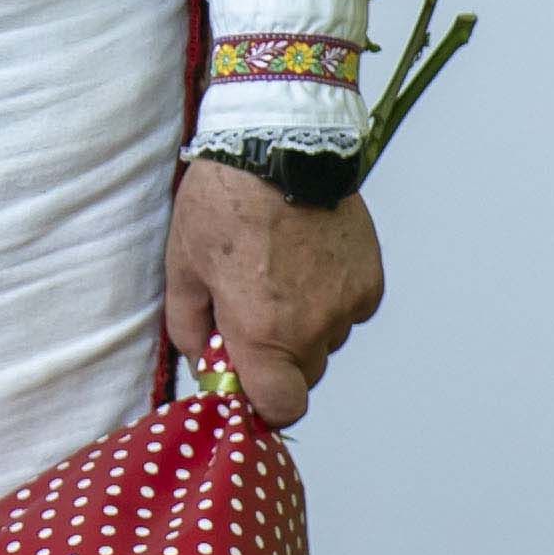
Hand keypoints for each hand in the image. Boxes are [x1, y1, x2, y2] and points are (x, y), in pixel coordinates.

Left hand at [162, 160, 386, 426]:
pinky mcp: (371, 280)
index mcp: (264, 334)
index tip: (245, 381)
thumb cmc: (223, 203)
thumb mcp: (183, 268)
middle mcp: (314, 328)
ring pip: (328, 342)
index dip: (262, 403)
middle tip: (251, 314)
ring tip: (279, 276)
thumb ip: (190, 329)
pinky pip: (351, 311)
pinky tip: (307, 263)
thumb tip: (202, 363)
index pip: (281, 409)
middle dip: (277, 359)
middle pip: (303, 376)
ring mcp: (347, 304)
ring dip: (305, 327)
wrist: (279, 145)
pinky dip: (331, 300)